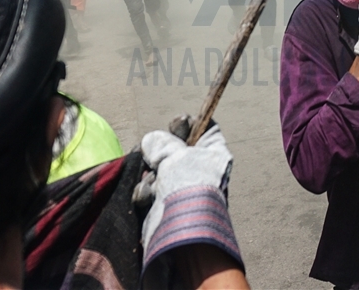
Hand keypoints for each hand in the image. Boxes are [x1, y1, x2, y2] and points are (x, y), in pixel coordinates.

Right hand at [134, 120, 236, 266]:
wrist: (181, 235)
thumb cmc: (187, 187)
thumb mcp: (176, 155)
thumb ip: (162, 143)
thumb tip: (151, 141)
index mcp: (212, 154)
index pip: (204, 129)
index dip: (188, 124)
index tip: (176, 124)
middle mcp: (198, 169)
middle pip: (175, 147)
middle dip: (160, 149)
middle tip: (154, 150)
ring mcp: (180, 187)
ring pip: (157, 168)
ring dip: (150, 173)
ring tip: (153, 179)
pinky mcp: (163, 204)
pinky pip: (148, 189)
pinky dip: (146, 192)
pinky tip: (148, 196)